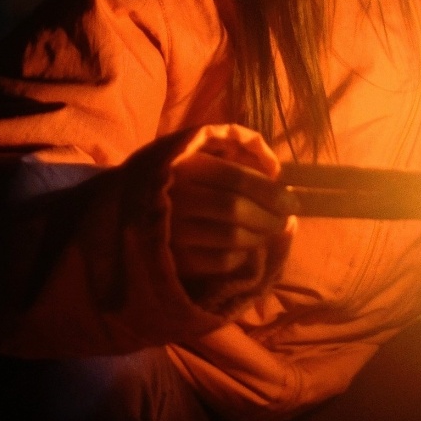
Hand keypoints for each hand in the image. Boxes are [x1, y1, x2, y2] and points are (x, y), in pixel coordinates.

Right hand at [165, 125, 295, 298]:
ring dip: (260, 236)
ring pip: (233, 237)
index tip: (293, 201)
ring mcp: (173, 231)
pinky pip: (222, 261)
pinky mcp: (175, 260)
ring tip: (267, 232)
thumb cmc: (180, 181)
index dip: (272, 191)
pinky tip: (243, 246)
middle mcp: (176, 197)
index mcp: (185, 166)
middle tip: (285, 220)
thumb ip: (238, 166)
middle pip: (237, 209)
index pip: (238, 179)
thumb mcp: (201, 160)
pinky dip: (241, 255)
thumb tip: (282, 182)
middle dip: (271, 217)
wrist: (127, 208)